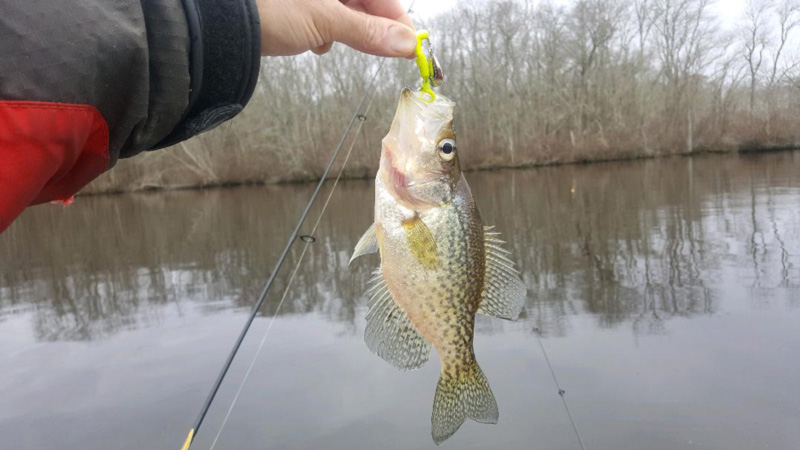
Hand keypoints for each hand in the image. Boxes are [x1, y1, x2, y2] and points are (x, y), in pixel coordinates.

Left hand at [256, 0, 415, 57]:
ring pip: (345, 11)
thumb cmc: (267, 9)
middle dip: (372, 27)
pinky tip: (315, 42)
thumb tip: (405, 43)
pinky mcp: (298, 7)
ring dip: (346, 31)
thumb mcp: (325, 21)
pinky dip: (324, 32)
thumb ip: (368, 32)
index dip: (399, 19)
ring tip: (334, 42)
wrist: (222, 24)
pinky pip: (324, 17)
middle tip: (387, 51)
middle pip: (365, 2)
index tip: (413, 45)